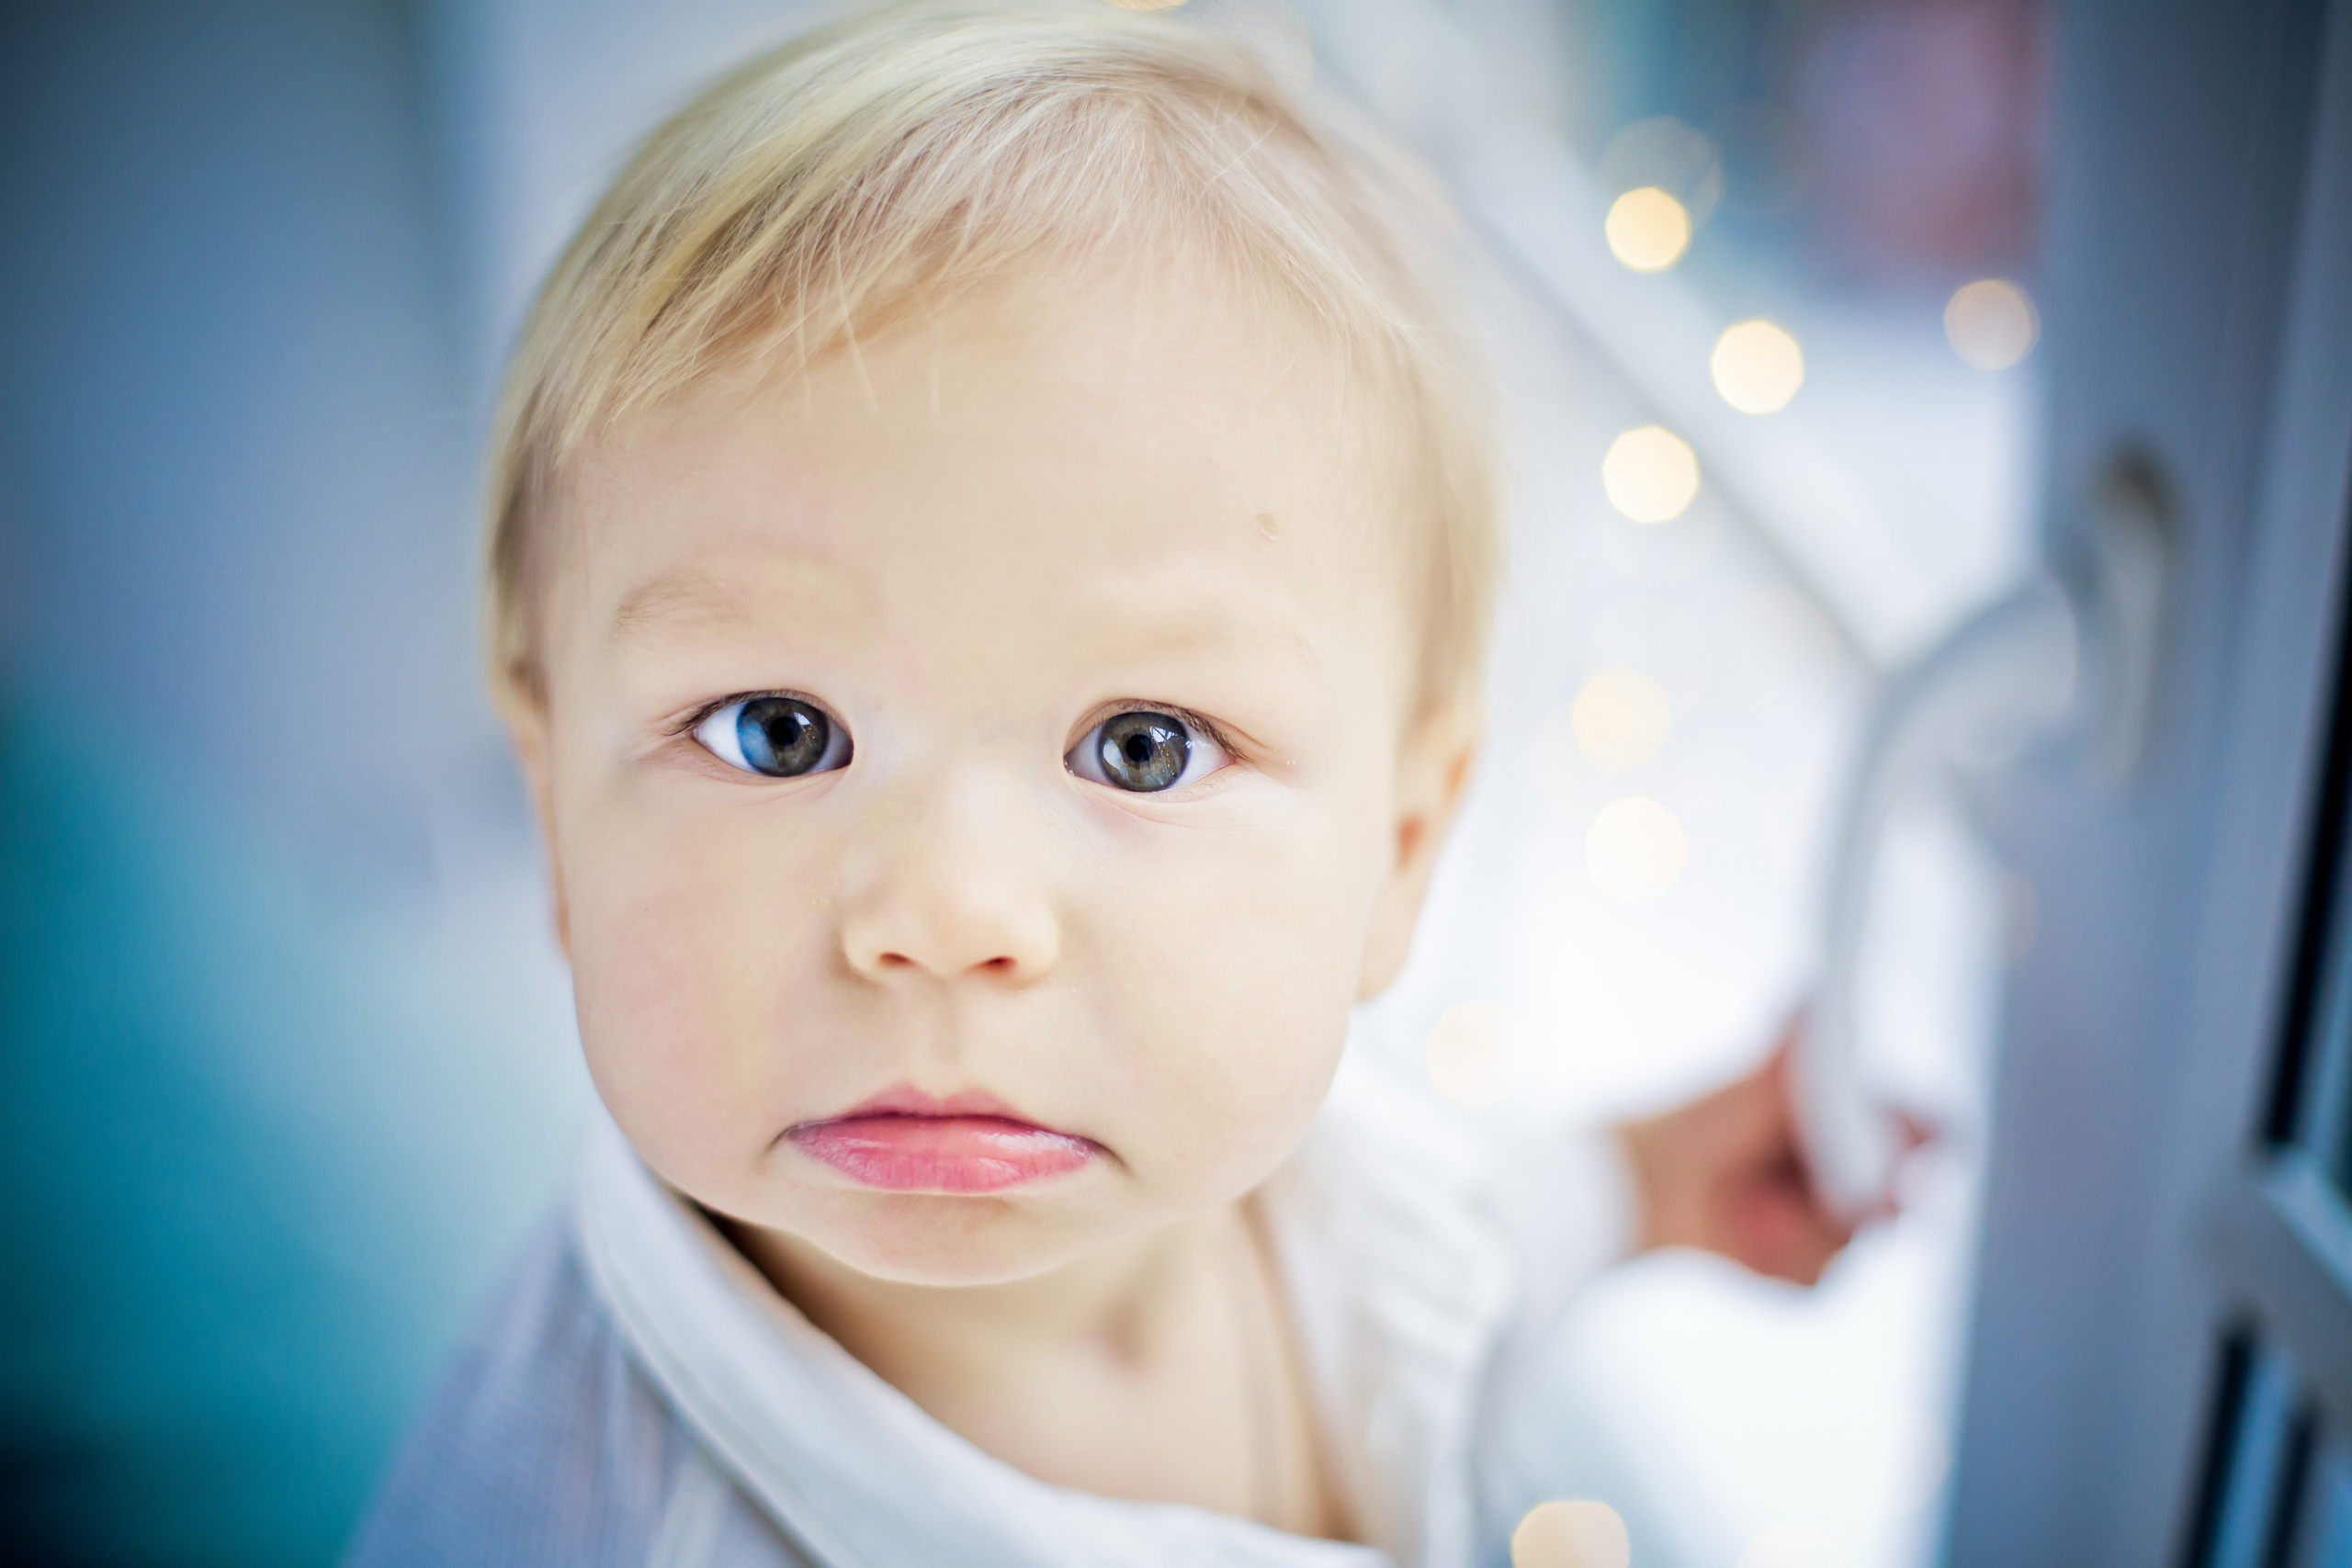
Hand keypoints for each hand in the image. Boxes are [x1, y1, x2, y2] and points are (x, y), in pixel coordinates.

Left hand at [1614, 1021, 1917, 1285]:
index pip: (1922, 1131)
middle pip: (1907, 1201)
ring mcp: (1828, 1228)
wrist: (1647, 1182)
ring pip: (1857, 1245)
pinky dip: (1780, 1261)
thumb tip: (1812, 987)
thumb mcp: (1760, 1080)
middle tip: (1860, 1199)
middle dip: (1882, 1200)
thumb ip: (1799, 1044)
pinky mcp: (1800, 1271)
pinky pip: (1817, 1281)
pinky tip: (1745, 1238)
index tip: (1927, 1141)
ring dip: (1807, 1228)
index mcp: (1850, 1125)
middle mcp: (1849, 1177)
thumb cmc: (1703, 1121)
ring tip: (1757, 1207)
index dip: (1931, 1138)